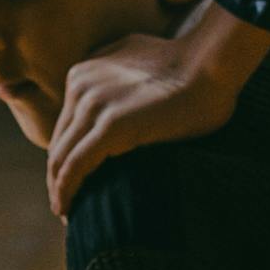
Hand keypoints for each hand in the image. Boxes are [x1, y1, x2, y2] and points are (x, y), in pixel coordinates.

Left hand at [44, 0, 269, 210]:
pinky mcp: (111, 126)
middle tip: (64, 204)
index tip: (69, 180)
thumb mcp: (136, 57)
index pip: (65, 125)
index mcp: (83, 73)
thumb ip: (112, 73)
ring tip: (67, 212)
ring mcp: (94, 104)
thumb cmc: (189, 67)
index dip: (64, 156)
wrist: (212, 67)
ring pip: (62, 157)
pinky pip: (76, 166)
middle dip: (57, 176)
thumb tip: (110, 98)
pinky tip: (68, 209)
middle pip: (59, 142)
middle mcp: (81, 86)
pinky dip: (67, 191)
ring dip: (59, 189)